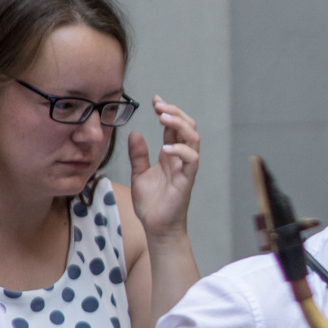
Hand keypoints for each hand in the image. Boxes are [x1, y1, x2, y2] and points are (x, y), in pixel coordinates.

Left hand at [128, 97, 200, 243]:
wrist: (156, 227)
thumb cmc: (151, 204)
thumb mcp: (138, 174)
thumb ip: (138, 154)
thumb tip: (135, 133)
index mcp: (170, 154)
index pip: (174, 126)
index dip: (168, 111)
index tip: (155, 100)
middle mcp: (180, 158)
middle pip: (188, 127)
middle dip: (175, 113)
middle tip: (159, 106)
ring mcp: (185, 168)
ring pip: (193, 138)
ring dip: (180, 125)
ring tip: (163, 118)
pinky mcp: (187, 180)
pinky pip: (191, 160)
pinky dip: (181, 150)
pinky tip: (165, 148)